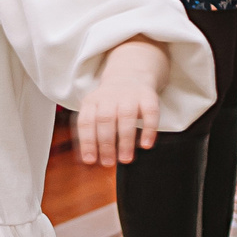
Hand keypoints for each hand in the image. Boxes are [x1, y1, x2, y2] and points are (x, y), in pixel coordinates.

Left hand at [76, 39, 168, 164]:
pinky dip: (148, 129)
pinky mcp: (148, 95)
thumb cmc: (110, 101)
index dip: (87, 142)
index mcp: (92, 101)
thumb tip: (89, 161)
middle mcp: (109, 97)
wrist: (131, 73)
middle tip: (109, 163)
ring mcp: (129, 95)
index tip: (91, 160)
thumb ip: (92, 131)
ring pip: (126, 116)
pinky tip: (146, 145)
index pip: (86, 121)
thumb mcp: (95, 109)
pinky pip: (150, 112)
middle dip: (106, 143)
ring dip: (125, 140)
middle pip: (105, 119)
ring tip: (126, 159)